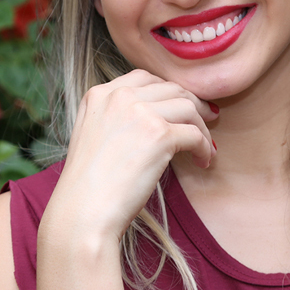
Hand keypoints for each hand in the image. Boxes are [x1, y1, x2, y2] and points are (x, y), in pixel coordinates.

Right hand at [39, 69, 217, 243]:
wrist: (83, 212)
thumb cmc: (88, 186)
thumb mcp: (92, 135)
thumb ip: (116, 117)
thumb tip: (154, 114)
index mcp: (99, 94)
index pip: (145, 78)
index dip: (169, 90)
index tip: (182, 105)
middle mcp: (119, 96)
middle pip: (171, 88)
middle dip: (192, 104)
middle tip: (206, 120)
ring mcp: (140, 112)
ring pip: (188, 107)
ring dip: (202, 127)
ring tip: (205, 148)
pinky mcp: (159, 134)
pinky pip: (195, 134)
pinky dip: (204, 147)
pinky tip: (203, 161)